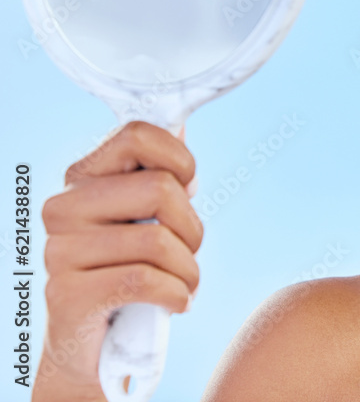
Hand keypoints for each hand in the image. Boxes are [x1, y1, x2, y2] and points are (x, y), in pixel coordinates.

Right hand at [33, 120, 201, 399]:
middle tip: (188, 251)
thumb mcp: (148, 216)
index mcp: (82, 178)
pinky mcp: (67, 294)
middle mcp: (63, 208)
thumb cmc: (131, 269)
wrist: (98, 344)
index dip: (180, 160)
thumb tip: (178, 122)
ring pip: (159, 241)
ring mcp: (60, 251)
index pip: (138, 133)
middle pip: (160, 189)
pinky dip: (176, 294)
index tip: (187, 190)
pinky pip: (145, 280)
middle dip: (193, 227)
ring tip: (182, 283)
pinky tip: (177, 302)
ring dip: (188, 270)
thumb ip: (160, 171)